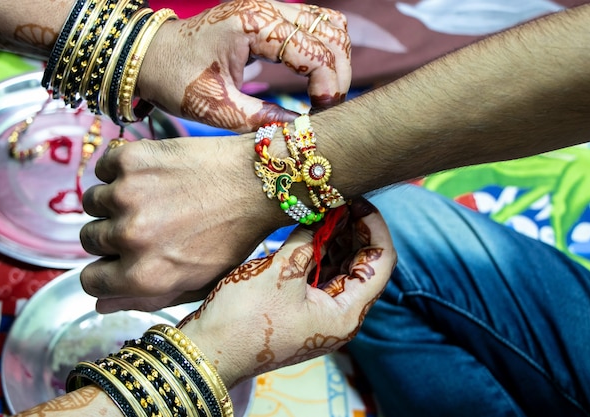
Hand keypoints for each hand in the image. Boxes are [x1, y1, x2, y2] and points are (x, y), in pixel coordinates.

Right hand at [80, 135, 285, 312]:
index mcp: (145, 276)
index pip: (90, 282)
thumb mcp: (199, 282)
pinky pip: (103, 167)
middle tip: (147, 221)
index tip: (119, 256)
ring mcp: (126, 195)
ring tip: (154, 196)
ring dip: (116, 199)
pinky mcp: (130, 159)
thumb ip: (147, 298)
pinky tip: (153, 174)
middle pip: (88, 239)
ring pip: (93, 202)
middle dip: (112, 233)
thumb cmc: (235, 236)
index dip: (105, 269)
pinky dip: (121, 169)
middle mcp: (129, 238)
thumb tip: (101, 305)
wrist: (259, 182)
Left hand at [138, 0, 350, 131]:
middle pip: (332, 31)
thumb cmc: (178, 79)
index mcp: (253, 26)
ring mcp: (270, 8)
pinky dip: (323, 50)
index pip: (314, 51)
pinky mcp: (270, 17)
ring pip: (329, 24)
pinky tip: (313, 78)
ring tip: (323, 94)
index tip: (322, 113)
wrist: (152, 56)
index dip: (328, 85)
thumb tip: (304, 134)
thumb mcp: (219, 107)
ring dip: (335, 59)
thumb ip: (263, 119)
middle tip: (326, 107)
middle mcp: (266, 8)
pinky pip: (313, 24)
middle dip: (338, 73)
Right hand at [179, 197, 396, 387]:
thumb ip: (307, 238)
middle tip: (341, 199)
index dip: (375, 228)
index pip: (380, 263)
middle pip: (364, 266)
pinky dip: (319, 253)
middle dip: (355, 231)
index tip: (360, 201)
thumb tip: (322, 211)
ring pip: (341, 270)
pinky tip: (312, 228)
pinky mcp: (302, 311)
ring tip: (328, 207)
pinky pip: (321, 277)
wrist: (209, 350)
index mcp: (346, 314)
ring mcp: (321, 315)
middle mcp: (340, 317)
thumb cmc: (245, 318)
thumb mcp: (281, 272)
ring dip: (337, 240)